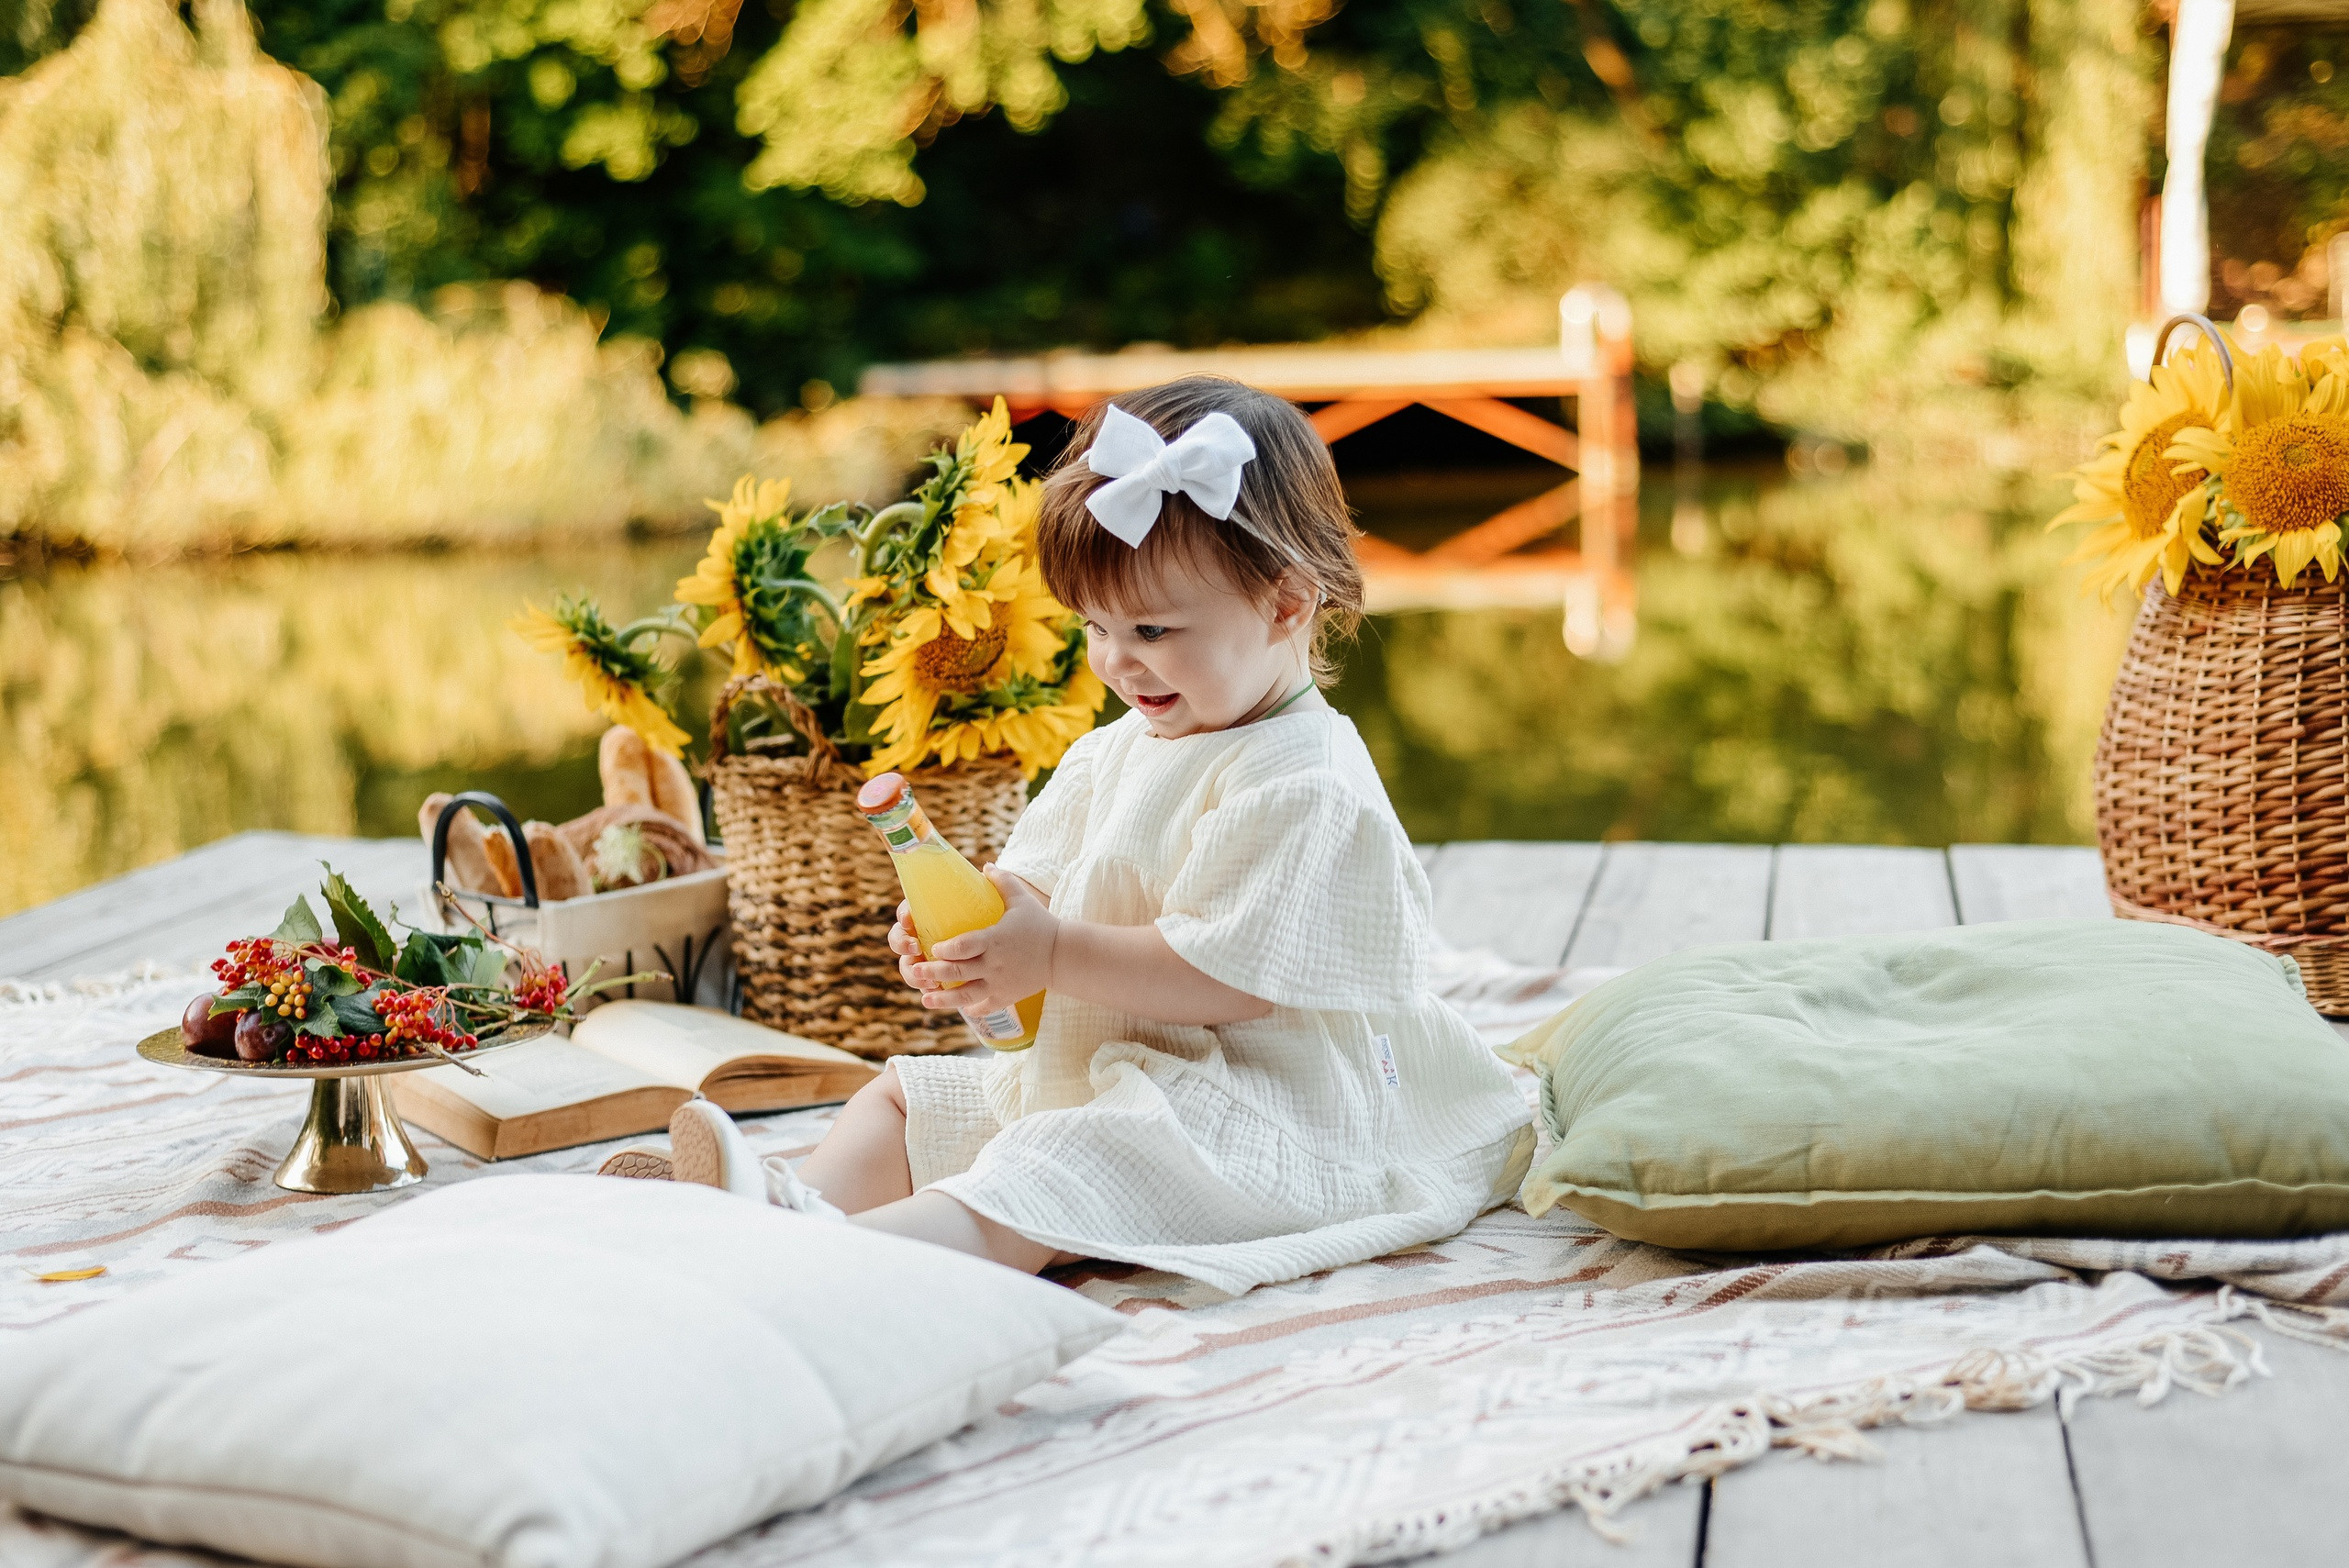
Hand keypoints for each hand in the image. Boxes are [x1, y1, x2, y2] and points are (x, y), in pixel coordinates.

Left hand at [903, 867, 1056, 1016]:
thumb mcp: (1022, 900)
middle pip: (957, 971)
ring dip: (943, 998)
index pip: (963, 946)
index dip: (945, 949)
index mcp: (994, 940)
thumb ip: (1003, 881)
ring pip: (966, 995)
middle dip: (933, 972)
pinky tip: (961, 1006)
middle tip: (915, 970)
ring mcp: (1000, 983)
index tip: (934, 947)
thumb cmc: (1041, 924)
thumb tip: (985, 865)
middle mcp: (994, 964)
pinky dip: (971, 1008)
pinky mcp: (1007, 996)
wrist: (1063, 955)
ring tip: (925, 999)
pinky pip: (985, 1006)